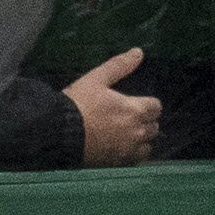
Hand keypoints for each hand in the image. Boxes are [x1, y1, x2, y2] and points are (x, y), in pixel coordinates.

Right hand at [63, 48, 160, 166]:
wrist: (58, 131)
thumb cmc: (77, 103)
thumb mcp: (96, 79)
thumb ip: (119, 66)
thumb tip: (139, 52)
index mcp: (135, 110)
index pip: (156, 106)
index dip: (147, 104)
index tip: (134, 103)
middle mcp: (138, 131)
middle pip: (154, 126)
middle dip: (144, 121)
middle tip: (126, 117)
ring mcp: (130, 149)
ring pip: (148, 144)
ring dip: (141, 138)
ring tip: (124, 133)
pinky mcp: (121, 162)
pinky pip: (137, 159)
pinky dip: (133, 153)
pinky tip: (120, 147)